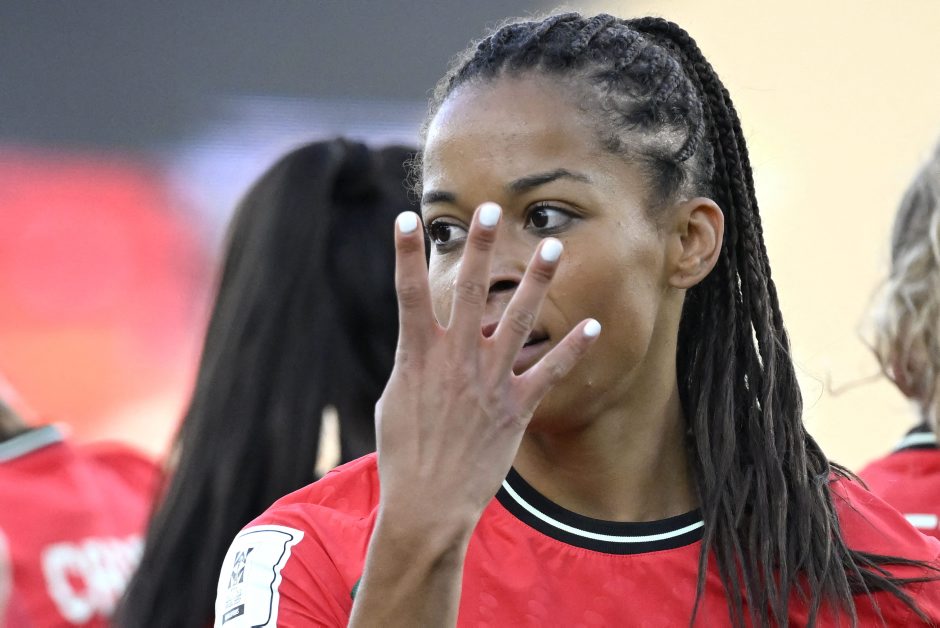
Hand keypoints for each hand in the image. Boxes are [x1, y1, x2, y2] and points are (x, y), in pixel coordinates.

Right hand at [375, 203, 600, 534]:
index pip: (408, 293)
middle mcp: (456, 361)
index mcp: (418, 357)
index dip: (405, 253)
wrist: (428, 505)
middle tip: (492, 209)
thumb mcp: (396, 401)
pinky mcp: (516, 407)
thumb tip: (426, 343)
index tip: (407, 217)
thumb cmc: (404, 455)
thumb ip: (415, 364)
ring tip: (553, 246)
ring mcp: (489, 382)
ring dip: (538, 281)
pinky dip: (573, 349)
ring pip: (518, 320)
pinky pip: (549, 371)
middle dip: (481, 247)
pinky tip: (594, 326)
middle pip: (470, 291)